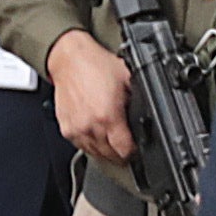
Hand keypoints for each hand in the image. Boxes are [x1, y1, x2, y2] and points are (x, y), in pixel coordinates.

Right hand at [46, 31, 134, 171]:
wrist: (70, 59)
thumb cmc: (96, 65)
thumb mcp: (128, 79)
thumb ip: (138, 100)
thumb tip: (148, 114)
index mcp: (108, 116)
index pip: (124, 150)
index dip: (134, 151)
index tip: (136, 147)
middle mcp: (90, 126)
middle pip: (110, 155)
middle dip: (121, 152)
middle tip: (126, 144)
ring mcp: (77, 129)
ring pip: (95, 154)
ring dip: (106, 151)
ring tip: (113, 141)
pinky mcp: (66, 128)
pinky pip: (82, 146)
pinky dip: (91, 144)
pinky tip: (98, 135)